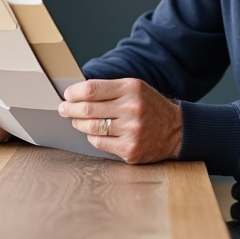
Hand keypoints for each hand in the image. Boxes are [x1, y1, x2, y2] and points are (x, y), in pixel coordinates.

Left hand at [58, 78, 181, 163]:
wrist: (176, 130)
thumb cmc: (150, 107)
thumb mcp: (135, 88)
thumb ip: (109, 89)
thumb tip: (77, 93)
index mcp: (132, 89)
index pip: (92, 89)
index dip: (74, 93)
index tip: (67, 95)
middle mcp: (132, 109)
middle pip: (88, 109)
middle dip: (70, 109)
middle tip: (63, 109)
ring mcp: (132, 131)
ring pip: (91, 128)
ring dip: (78, 124)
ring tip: (76, 120)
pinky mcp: (130, 149)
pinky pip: (99, 143)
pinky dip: (92, 137)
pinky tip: (93, 132)